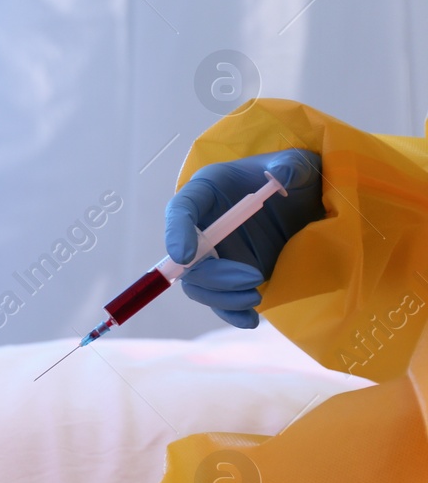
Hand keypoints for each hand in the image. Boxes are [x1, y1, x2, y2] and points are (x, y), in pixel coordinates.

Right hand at [164, 148, 323, 328]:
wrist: (307, 198)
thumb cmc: (295, 173)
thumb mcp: (299, 163)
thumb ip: (292, 166)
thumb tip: (282, 178)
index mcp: (207, 191)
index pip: (180, 211)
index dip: (176, 233)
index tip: (186, 256)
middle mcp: (204, 226)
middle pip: (188, 258)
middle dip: (213, 276)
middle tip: (253, 279)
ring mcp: (217, 254)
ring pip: (200, 285)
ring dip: (222, 298)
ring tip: (256, 297)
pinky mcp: (233, 276)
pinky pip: (220, 300)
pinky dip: (231, 313)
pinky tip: (252, 320)